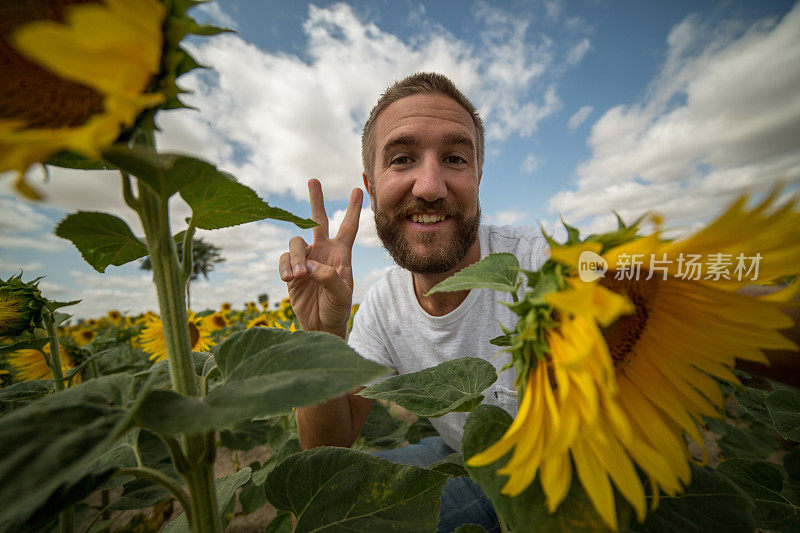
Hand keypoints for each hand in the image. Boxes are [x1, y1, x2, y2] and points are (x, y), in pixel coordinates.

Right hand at [279, 179, 361, 337]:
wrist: (321, 325)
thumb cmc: (337, 309)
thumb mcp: (341, 294)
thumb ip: (328, 277)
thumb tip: (309, 266)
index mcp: (341, 254)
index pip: (349, 227)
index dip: (354, 209)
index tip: (359, 189)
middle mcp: (323, 251)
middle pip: (319, 220)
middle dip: (316, 200)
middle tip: (313, 180)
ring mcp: (306, 259)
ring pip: (295, 243)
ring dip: (296, 258)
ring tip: (299, 276)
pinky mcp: (291, 270)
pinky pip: (284, 259)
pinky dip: (286, 266)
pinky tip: (290, 278)